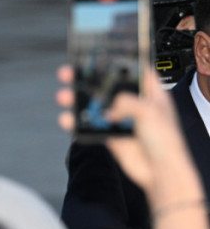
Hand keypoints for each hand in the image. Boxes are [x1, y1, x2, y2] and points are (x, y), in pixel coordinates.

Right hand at [55, 64, 193, 193]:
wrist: (159, 173)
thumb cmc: (166, 142)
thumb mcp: (149, 113)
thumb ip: (126, 102)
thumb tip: (108, 105)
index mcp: (150, 93)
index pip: (135, 70)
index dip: (119, 62)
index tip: (99, 56)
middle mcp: (134, 104)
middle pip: (107, 86)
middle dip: (86, 78)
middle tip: (69, 73)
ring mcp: (121, 119)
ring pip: (95, 105)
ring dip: (77, 100)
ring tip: (64, 96)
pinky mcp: (111, 134)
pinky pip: (90, 125)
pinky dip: (77, 122)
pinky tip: (67, 119)